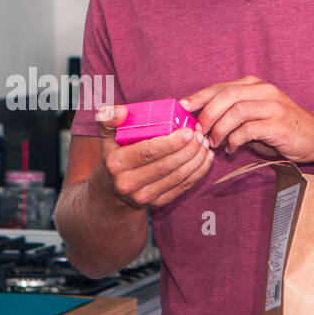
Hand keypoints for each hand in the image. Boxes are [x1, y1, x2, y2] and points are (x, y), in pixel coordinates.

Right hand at [89, 104, 213, 210]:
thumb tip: (121, 112)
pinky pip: (182, 187)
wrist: (112, 191)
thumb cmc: (115, 156)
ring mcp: (143, 196)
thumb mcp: (108, 137)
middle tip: (200, 135)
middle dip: (188, 150)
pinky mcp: (157, 203)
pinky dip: (198, 172)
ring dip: (196, 160)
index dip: (171, 143)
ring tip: (204, 144)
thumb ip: (110, 119)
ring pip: (177, 177)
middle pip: (166, 165)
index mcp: (116, 164)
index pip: (148, 152)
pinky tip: (205, 158)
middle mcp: (128, 183)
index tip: (188, 131)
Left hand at [182, 76, 313, 160]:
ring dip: (219, 129)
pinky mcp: (278, 124)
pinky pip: (248, 129)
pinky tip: (231, 148)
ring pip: (236, 111)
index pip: (221, 87)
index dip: (199, 96)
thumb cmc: (278, 128)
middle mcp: (263, 91)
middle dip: (207, 114)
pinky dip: (234, 140)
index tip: (182, 107)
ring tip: (214, 142)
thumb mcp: (253, 116)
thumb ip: (231, 115)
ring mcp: (272, 106)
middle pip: (226, 95)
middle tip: (198, 131)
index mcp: (254, 85)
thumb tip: (200, 124)